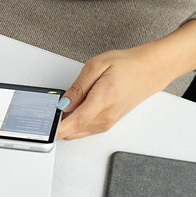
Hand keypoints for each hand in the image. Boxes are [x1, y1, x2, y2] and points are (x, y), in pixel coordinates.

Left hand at [55, 20, 195, 140]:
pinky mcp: (110, 122)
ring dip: (68, 123)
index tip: (44, 128)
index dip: (57, 127)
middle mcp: (106, 117)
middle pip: (74, 130)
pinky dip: (77, 123)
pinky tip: (73, 110)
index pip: (75, 121)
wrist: (150, 70)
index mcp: (102, 100)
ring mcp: (109, 122)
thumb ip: (78, 87)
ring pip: (79, 131)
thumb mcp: (97, 66)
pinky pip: (87, 129)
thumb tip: (63, 103)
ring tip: (60, 106)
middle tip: (46, 110)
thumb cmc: (127, 65)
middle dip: (59, 123)